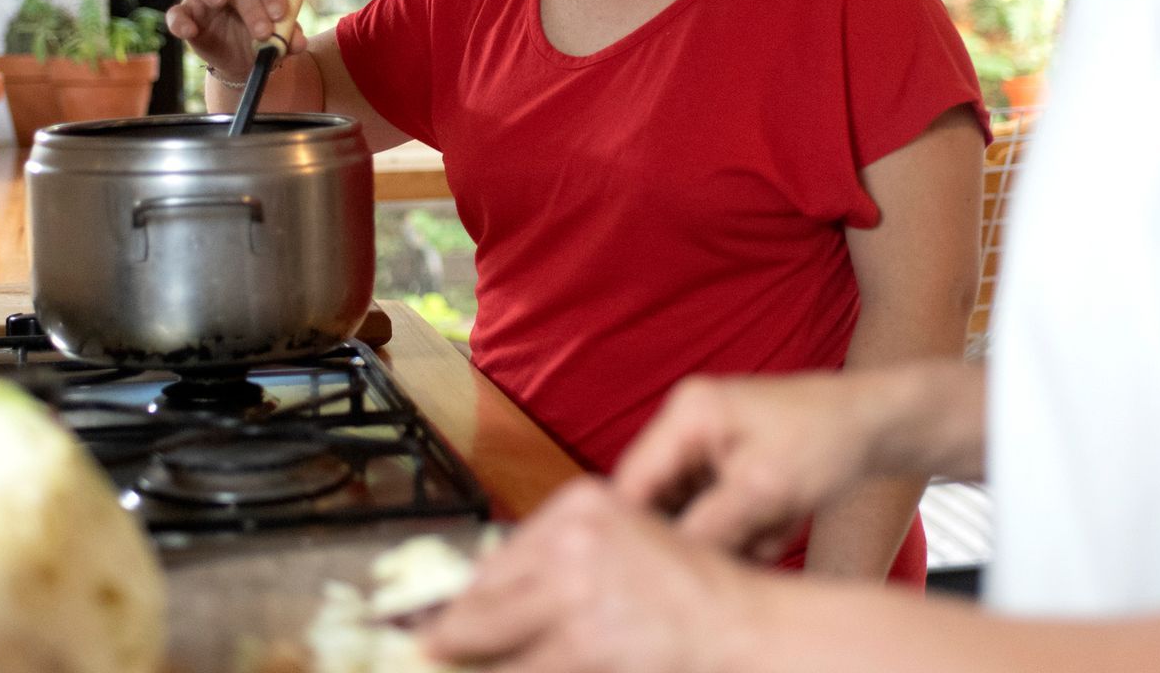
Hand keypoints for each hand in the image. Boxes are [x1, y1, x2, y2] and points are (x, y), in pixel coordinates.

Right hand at [164, 0, 307, 81]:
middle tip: (263, 32)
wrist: (241, 60)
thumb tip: (298, 43)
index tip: (281, 14)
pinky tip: (190, 31)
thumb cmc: (263, 38)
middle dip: (250, 4)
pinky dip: (180, 20)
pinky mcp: (185, 13)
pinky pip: (176, 11)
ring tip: (219, 2)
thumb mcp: (279, 40)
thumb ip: (289, 37)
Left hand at [417, 478, 771, 672]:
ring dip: (460, 657)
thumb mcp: (624, 547)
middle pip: (483, 592)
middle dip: (446, 629)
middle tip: (415, 645)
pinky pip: (516, 669)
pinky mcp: (582, 637)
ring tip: (433, 662)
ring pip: (487, 633)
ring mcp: (574, 587)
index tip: (425, 614)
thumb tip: (485, 596)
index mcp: (581, 504)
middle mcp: (571, 536)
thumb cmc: (691, 593)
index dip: (460, 595)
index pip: (500, 555)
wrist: (744, 626)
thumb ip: (562, 559)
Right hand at [611, 374, 880, 561]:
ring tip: (777, 520)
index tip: (661, 567)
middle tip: (747, 537)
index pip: (634, 479)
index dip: (638, 528)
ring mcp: (708, 441)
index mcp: (688, 413)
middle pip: (663, 497)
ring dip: (734, 529)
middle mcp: (688, 421)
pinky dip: (748, 523)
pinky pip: (718, 506)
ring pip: (694, 509)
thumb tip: (670, 560)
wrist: (877, 425)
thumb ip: (710, 525)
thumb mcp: (765, 491)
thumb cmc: (826, 441)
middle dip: (704, 529)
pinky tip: (783, 515)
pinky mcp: (727, 459)